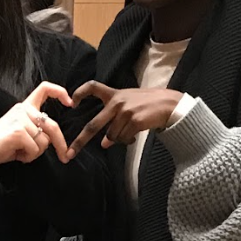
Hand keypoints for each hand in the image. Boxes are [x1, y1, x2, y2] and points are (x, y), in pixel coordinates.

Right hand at [0, 83, 74, 166]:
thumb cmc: (3, 144)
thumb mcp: (23, 131)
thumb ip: (38, 128)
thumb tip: (55, 139)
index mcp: (24, 107)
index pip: (44, 89)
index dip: (60, 93)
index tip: (70, 103)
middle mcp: (23, 109)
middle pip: (52, 126)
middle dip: (61, 144)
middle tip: (65, 157)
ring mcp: (20, 119)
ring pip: (44, 141)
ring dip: (35, 152)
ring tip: (21, 152)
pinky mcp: (18, 131)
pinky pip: (35, 148)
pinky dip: (28, 157)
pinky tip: (17, 154)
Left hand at [67, 82, 183, 155]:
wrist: (170, 104)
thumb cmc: (148, 105)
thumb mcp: (129, 104)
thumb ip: (114, 120)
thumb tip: (104, 143)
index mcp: (114, 94)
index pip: (93, 87)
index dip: (80, 93)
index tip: (71, 103)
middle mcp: (117, 102)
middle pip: (93, 124)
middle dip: (80, 140)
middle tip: (70, 153)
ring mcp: (125, 111)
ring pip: (111, 136)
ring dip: (119, 140)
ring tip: (130, 134)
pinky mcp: (134, 120)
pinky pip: (124, 139)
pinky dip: (127, 141)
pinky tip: (134, 137)